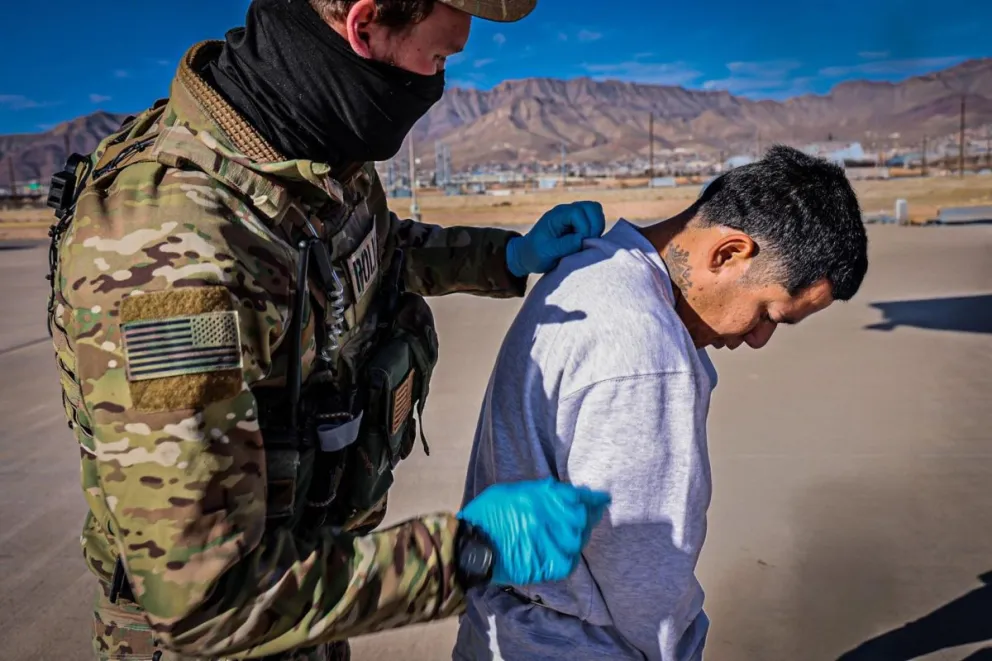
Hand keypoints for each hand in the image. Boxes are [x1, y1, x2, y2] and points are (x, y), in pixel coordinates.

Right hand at [457, 477, 610, 585]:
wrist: (473, 546)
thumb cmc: (488, 514)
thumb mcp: (512, 491)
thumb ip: (538, 491)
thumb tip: (557, 491)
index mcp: (542, 497)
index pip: (578, 497)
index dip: (592, 498)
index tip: (601, 499)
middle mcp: (552, 518)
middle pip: (582, 518)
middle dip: (588, 516)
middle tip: (591, 515)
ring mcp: (552, 543)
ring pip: (578, 539)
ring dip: (579, 535)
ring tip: (574, 533)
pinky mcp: (549, 565)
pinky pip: (569, 560)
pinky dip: (569, 555)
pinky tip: (563, 551)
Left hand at [506, 201, 605, 276]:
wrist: (529, 255)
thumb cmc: (535, 254)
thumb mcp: (546, 252)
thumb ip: (564, 245)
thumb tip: (582, 239)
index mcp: (556, 216)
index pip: (578, 212)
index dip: (584, 228)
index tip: (580, 243)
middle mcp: (567, 212)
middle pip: (592, 207)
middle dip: (594, 226)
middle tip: (587, 244)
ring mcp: (574, 216)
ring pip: (596, 212)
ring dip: (597, 228)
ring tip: (588, 243)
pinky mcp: (580, 223)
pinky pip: (596, 220)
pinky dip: (596, 230)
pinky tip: (587, 242)